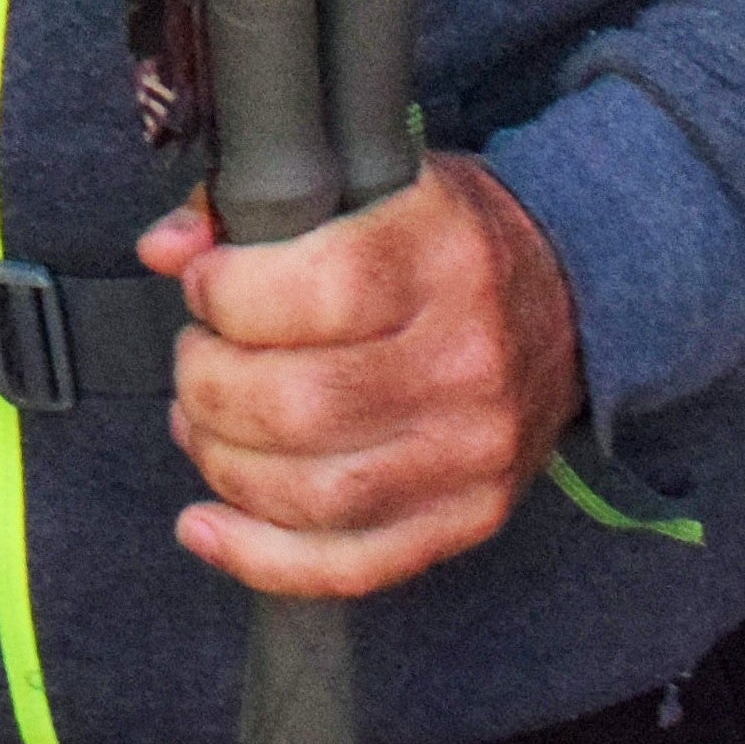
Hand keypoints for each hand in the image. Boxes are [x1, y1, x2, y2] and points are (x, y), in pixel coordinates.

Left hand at [136, 153, 586, 601]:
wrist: (578, 302)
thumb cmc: (448, 240)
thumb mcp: (375, 178)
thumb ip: (263, 204)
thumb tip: (166, 248)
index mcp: (444, 256)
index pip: (322, 290)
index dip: (230, 295)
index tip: (204, 286)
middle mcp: (466, 361)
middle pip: (302, 404)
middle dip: (209, 383)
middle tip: (197, 355)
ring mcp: (472, 453)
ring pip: (315, 493)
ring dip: (222, 462)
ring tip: (200, 420)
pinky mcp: (470, 518)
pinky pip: (352, 565)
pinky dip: (259, 557)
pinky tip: (204, 525)